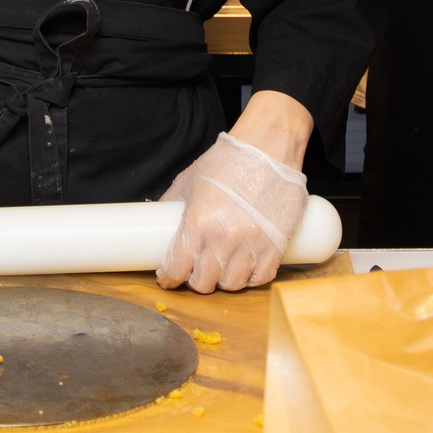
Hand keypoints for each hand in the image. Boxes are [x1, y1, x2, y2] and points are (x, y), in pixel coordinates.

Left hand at [157, 131, 308, 293]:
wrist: (269, 147)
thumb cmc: (229, 160)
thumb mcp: (190, 179)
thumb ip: (171, 203)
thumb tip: (155, 221)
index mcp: (199, 220)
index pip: (177, 267)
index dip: (169, 276)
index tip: (168, 276)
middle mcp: (225, 237)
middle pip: (204, 282)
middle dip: (195, 279)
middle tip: (195, 270)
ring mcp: (253, 244)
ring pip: (231, 285)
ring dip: (222, 281)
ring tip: (220, 268)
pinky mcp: (277, 245)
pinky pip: (261, 279)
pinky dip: (250, 279)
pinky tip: (244, 269)